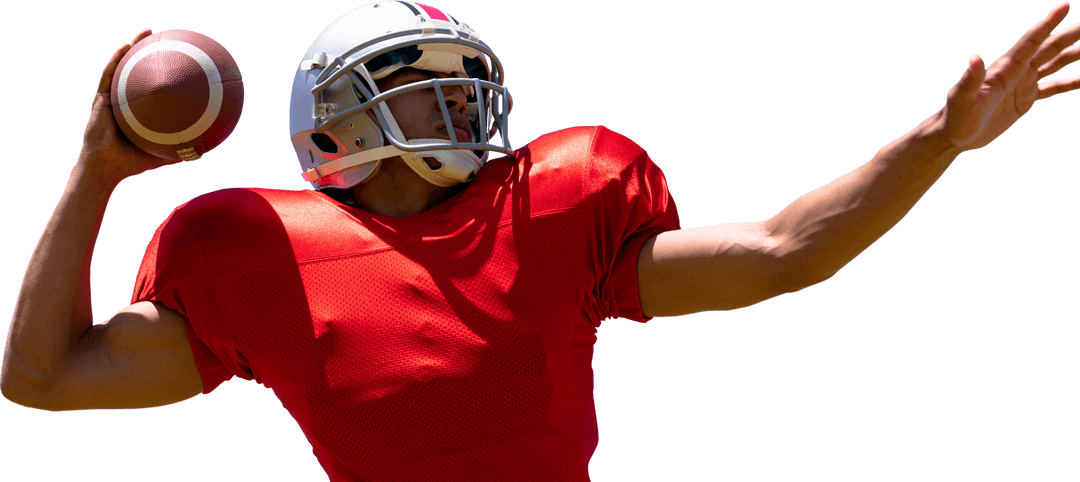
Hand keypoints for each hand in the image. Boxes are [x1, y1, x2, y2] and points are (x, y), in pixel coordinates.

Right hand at [78, 28, 179, 185]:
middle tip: (165, 39)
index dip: (161, 74)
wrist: (105, 167)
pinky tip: (126, 46)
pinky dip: (117, 58)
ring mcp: (111, 98)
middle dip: (150, 53)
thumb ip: (178, 151)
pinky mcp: (100, 98)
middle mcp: (124, 102)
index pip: (151, 89)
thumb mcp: (160, 156)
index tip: (177, 62)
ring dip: (134, 47)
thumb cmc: (130, 164)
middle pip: (138, 72)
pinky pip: (109, 74)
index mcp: (137, 112)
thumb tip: (203, 152)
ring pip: (123, 67)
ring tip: (147, 32)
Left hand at [939, 2, 1079, 151]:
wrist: (954, 136)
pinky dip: (1071, 82)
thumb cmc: (954, 118)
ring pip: (1055, 63)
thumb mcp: (960, 100)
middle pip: (1049, 47)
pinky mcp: (1025, 99)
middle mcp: (1016, 72)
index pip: (1030, 41)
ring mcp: (1022, 84)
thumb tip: (975, 58)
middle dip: (1070, 34)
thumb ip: (969, 80)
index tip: (1064, 7)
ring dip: (1075, 53)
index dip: (1047, 24)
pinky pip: (1054, 87)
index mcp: (1004, 69)